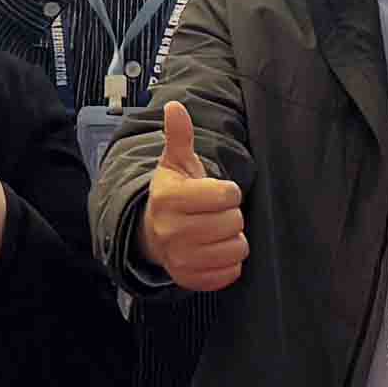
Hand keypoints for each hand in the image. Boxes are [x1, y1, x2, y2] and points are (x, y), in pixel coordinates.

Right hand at [139, 96, 247, 291]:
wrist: (151, 234)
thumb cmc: (172, 196)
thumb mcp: (175, 164)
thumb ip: (179, 136)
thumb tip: (174, 107)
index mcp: (170, 198)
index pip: (226, 195)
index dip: (229, 192)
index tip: (217, 192)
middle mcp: (171, 231)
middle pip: (233, 222)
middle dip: (231, 215)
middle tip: (214, 213)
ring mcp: (179, 258)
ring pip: (236, 249)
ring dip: (232, 239)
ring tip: (215, 232)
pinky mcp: (190, 279)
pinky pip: (230, 274)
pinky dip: (229, 263)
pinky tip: (214, 251)